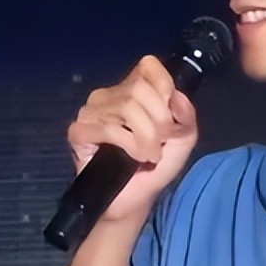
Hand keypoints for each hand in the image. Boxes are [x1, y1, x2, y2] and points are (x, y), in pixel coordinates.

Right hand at [67, 54, 198, 222]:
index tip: (170, 116)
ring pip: (127, 108)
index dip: (164, 85)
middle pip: (140, 89)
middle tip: (160, 144)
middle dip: (160, 120)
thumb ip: (186, 117)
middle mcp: (108, 96)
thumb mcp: (182, 141)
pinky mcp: (78, 132)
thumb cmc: (154, 167)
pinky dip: (129, 144)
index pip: (148, 65)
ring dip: (147, 137)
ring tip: (149, 154)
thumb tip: (178, 97)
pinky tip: (133, 158)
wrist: (133, 200)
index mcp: (132, 90)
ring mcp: (90, 112)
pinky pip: (109, 128)